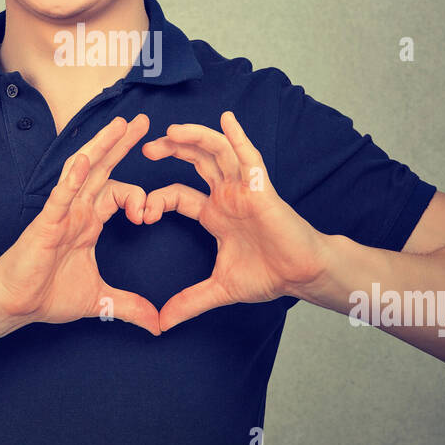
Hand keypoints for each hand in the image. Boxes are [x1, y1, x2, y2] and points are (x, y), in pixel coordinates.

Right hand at [0, 113, 160, 335]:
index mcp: (89, 222)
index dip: (138, 197)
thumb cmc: (47, 294)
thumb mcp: (100, 301)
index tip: (147, 217)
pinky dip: (72, 178)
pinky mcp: (46, 222)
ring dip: (102, 147)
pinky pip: (61, 196)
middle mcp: (77, 210)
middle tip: (144, 121)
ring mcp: (62, 213)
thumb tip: (157, 324)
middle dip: (122, 144)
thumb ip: (130, 307)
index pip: (118, 193)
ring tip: (120, 125)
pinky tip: (83, 161)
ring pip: (84, 171)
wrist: (14, 304)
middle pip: (103, 168)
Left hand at [141, 110, 327, 330]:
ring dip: (195, 139)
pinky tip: (226, 120)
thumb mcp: (220, 289)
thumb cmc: (269, 275)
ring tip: (172, 131)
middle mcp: (227, 195)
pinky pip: (249, 158)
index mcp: (214, 213)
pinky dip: (238, 138)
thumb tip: (162, 324)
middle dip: (171, 150)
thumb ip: (190, 302)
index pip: (178, 194)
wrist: (302, 275)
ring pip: (217, 153)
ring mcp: (244, 188)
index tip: (142, 214)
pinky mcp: (262, 188)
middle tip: (146, 148)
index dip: (157, 199)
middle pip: (195, 162)